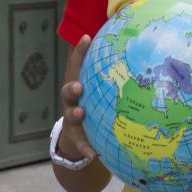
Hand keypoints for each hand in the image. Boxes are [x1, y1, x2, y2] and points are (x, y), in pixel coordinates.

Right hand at [57, 35, 97, 161]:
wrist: (77, 137)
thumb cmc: (91, 103)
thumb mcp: (96, 86)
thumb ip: (105, 68)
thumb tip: (123, 40)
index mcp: (77, 85)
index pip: (76, 66)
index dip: (79, 51)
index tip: (87, 38)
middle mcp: (72, 100)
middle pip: (67, 90)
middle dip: (72, 86)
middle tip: (79, 85)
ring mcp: (72, 119)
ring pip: (71, 115)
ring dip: (75, 114)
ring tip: (81, 113)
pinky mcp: (76, 138)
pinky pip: (81, 145)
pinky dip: (86, 149)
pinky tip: (95, 154)